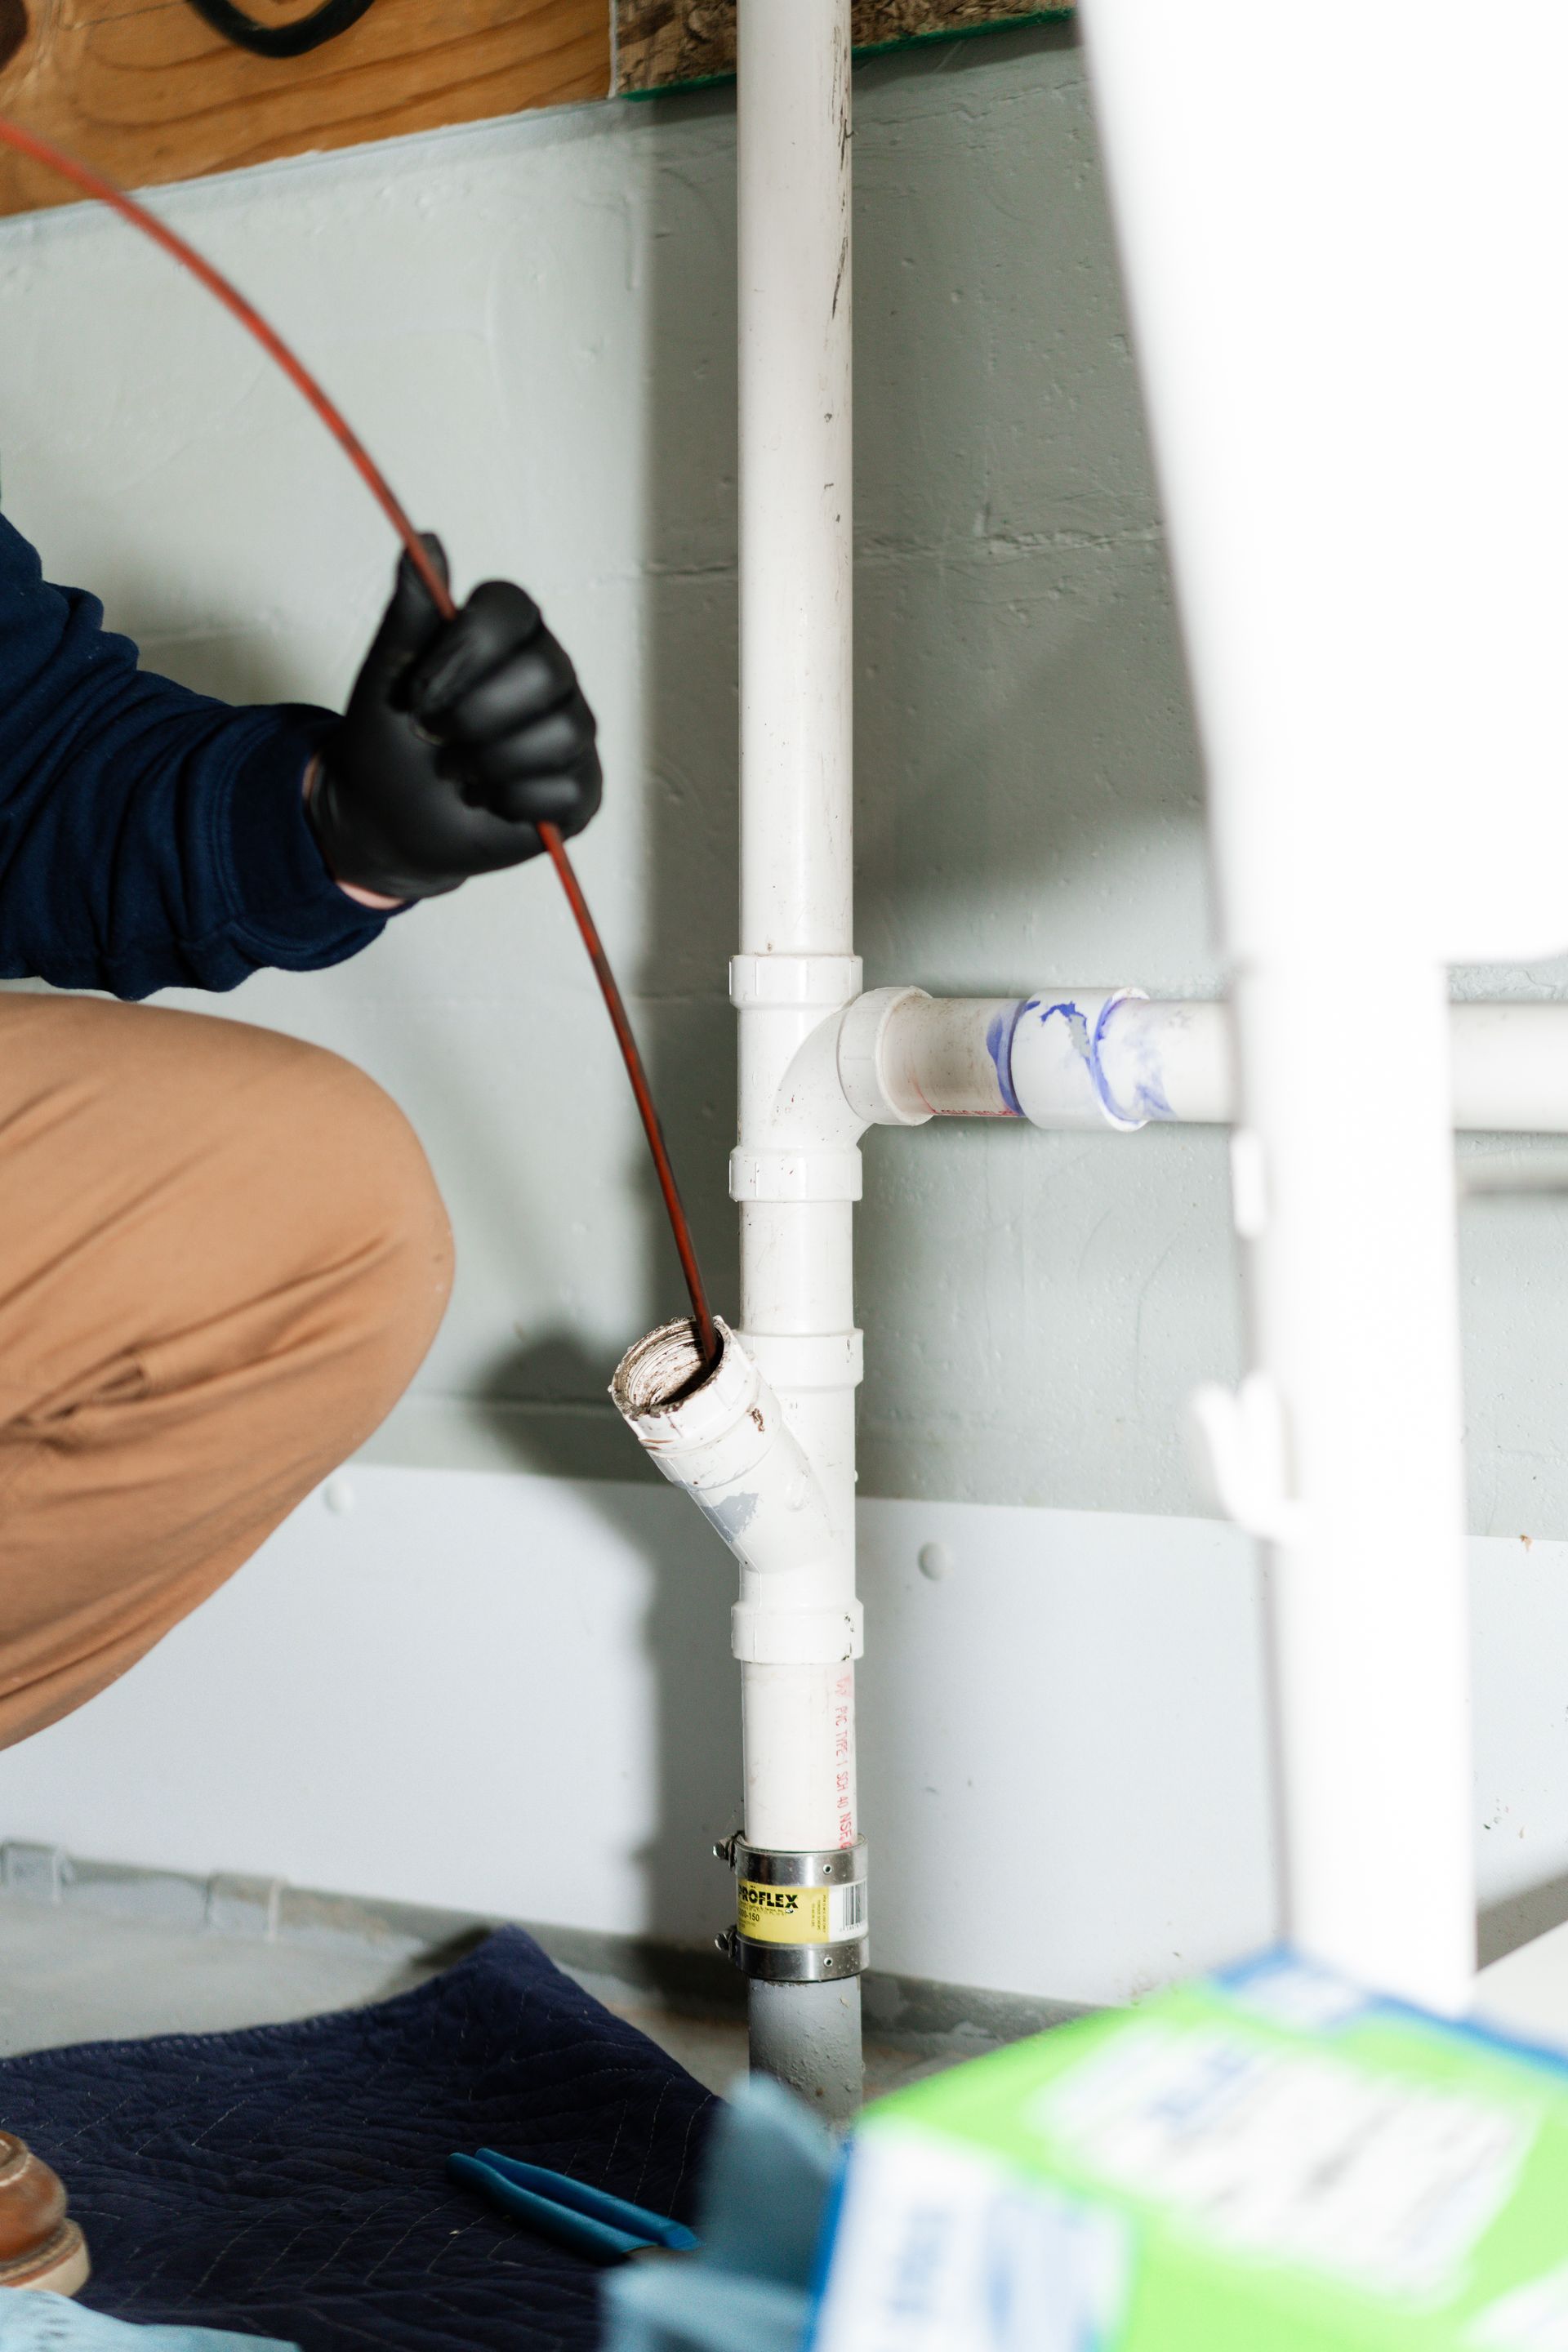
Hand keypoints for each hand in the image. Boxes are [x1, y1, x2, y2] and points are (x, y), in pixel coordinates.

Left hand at [308, 537, 601, 901]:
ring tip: (456, 773)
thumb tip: (424, 540)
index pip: (514, 607)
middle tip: (433, 736)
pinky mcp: (581, 789)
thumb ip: (411, 612)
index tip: (418, 691)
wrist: (385, 818)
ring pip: (561, 733)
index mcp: (507, 636)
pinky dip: (511, 802)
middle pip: (545, 672)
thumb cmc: (391, 740)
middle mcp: (551, 676)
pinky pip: (564, 790)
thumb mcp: (387, 675)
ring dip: (488, 762)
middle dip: (474, 714)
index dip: (467, 648)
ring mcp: (571, 733)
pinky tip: (487, 801)